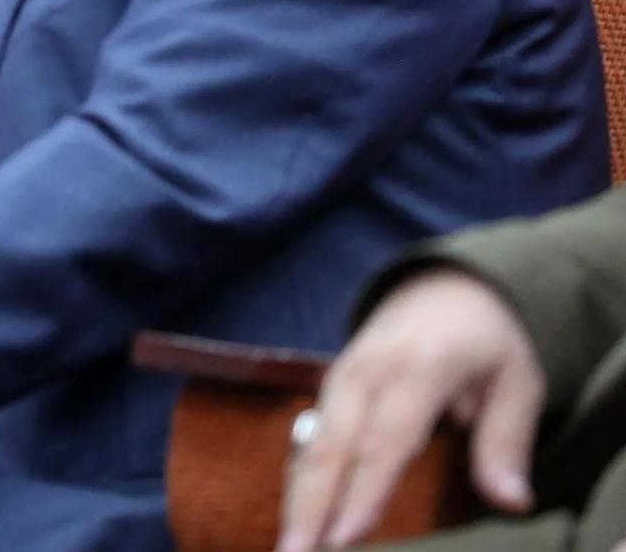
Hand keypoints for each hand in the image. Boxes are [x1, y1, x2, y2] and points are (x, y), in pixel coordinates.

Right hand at [278, 268, 544, 550]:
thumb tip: (510, 501)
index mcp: (417, 367)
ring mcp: (341, 375)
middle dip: (310, 505)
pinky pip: (311, 435)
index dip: (364, 492)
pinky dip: (301, 476)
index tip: (346, 539)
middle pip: (332, 447)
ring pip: (312, 443)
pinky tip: (298, 512)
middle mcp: (367, 371)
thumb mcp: (517, 379)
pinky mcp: (331, 383)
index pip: (385, 440)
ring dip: (297, 496)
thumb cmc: (488, 337)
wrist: (445, 283)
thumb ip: (507, 438)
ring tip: (290, 544)